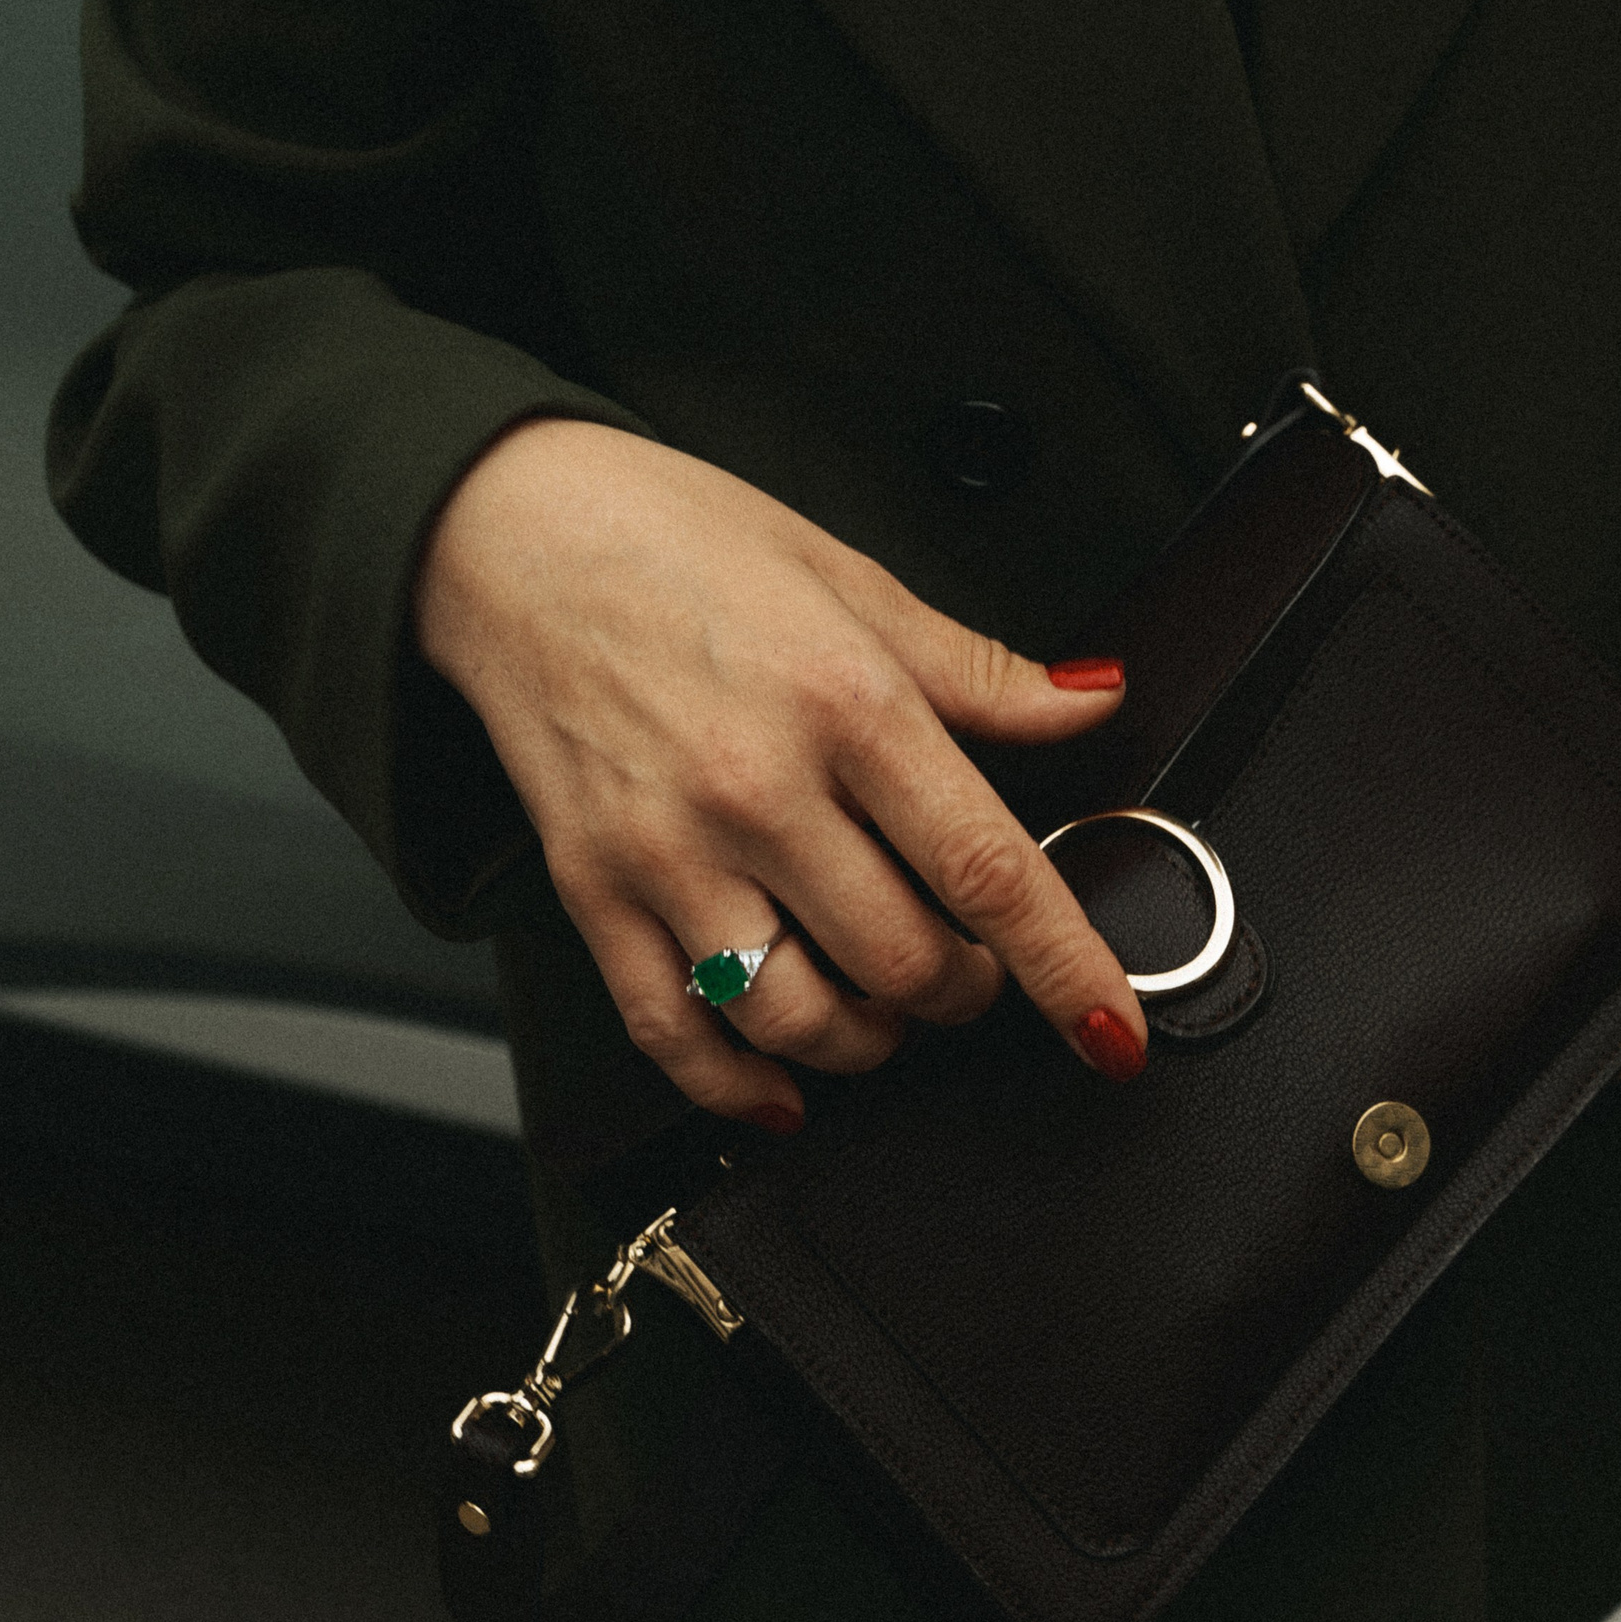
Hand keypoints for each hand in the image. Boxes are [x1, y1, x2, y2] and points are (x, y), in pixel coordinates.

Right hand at [415, 419, 1146, 1127]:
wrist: (507, 533)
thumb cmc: (676, 541)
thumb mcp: (850, 578)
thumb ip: (976, 669)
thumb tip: (1090, 702)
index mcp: (845, 701)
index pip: (987, 869)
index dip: (1066, 966)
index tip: (1113, 1030)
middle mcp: (758, 788)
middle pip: (904, 962)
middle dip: (967, 991)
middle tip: (971, 964)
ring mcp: (669, 850)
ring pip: (799, 1018)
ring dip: (870, 1040)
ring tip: (884, 1006)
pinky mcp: (593, 890)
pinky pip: (675, 1035)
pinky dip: (742, 1087)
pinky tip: (783, 1088)